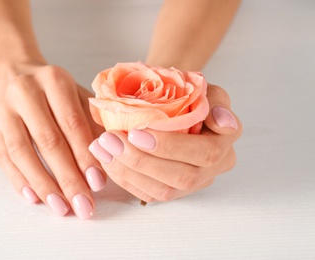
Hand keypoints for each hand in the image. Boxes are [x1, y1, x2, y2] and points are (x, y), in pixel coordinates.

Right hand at [0, 63, 104, 218]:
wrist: (10, 70)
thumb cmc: (51, 88)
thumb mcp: (76, 94)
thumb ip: (93, 120)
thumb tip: (108, 157)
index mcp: (54, 80)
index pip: (72, 124)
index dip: (85, 155)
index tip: (98, 183)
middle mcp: (26, 92)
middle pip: (49, 141)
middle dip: (68, 177)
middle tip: (83, 204)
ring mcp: (4, 110)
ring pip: (23, 152)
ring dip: (43, 184)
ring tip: (60, 207)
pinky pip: (3, 157)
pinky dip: (19, 180)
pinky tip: (33, 197)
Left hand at [88, 84, 241, 201]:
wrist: (176, 105)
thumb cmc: (188, 95)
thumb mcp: (205, 89)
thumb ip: (216, 101)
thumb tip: (223, 121)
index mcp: (224, 144)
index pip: (205, 153)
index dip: (171, 146)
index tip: (137, 131)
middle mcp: (211, 170)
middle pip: (181, 177)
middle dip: (141, 160)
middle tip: (110, 139)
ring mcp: (191, 185)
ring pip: (162, 190)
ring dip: (128, 170)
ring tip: (102, 148)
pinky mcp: (170, 191)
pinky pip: (146, 194)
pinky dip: (123, 177)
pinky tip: (106, 159)